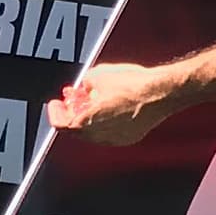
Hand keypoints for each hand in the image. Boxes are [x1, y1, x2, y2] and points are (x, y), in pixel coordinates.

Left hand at [50, 61, 181, 144]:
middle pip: (75, 130)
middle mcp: (99, 136)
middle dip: (72, 114)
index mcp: (87, 122)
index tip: (55, 104)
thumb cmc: (132, 85)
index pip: (60, 124)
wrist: (160, 93)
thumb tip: (86, 84)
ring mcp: (115, 139)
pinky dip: (104, 123)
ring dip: (88, 120)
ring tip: (94, 102)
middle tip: (73, 102)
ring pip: (93, 133)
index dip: (55, 113)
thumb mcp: (99, 75)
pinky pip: (109, 133)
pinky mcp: (129, 138)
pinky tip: (110, 108)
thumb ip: (86, 83)